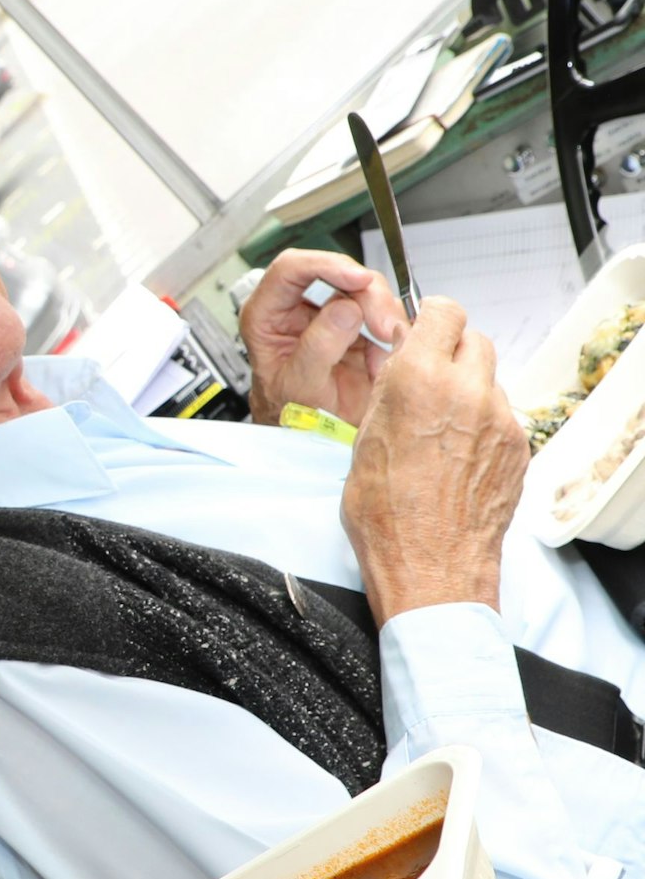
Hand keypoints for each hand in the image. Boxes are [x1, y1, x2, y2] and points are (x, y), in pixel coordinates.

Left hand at [242, 249, 407, 427]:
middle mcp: (293, 310)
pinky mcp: (352, 326)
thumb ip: (318, 347)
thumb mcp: (299, 387)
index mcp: (265, 317)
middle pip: (335, 274)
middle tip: (385, 326)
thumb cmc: (291, 417)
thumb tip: (346, 309)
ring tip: (383, 352)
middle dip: (367, 294)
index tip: (359, 281)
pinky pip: (379, 314)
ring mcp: (324, 315)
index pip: (290, 268)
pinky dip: (389, 333)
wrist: (312, 438)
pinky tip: (381, 360)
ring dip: (382, 316)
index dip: (326, 266)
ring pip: (362, 290)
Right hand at [342, 295, 528, 623]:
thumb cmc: (388, 517)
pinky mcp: (517, 447)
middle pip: (473, 339)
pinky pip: (502, 416)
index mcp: (420, 381)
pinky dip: (482, 423)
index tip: (422, 329)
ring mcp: (499, 420)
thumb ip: (389, 391)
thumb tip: (402, 367)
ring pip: (490, 378)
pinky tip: (456, 453)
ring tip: (439, 424)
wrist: (430, 565)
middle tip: (428, 376)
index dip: (430, 319)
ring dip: (467, 387)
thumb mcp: (362, 439)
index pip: (443, 312)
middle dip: (451, 351)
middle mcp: (467, 392)